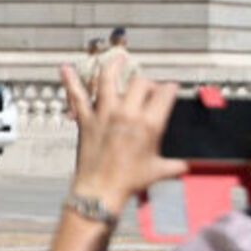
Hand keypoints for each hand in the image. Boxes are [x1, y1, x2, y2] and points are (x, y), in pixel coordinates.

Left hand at [62, 60, 186, 214]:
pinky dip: (70, 81)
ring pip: (108, 81)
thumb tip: (185, 166)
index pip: (164, 93)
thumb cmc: (128, 182)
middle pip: (140, 83)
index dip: (168, 88)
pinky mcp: (86, 121)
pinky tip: (65, 68)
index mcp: (149, 124)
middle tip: (146, 88)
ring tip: (118, 58)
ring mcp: (104, 115)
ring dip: (113, 66)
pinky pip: (77, 97)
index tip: (169, 89)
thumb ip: (174, 165)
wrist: (100, 191)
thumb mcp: (158, 171)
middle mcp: (127, 114)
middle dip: (146, 82)